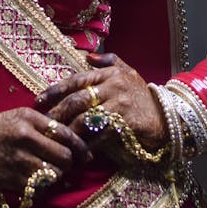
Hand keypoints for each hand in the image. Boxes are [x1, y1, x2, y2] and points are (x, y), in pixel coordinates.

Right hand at [0, 106, 91, 192]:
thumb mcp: (19, 117)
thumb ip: (45, 125)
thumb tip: (74, 143)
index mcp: (29, 118)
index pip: (65, 133)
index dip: (80, 146)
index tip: (85, 154)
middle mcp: (25, 137)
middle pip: (64, 156)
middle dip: (70, 164)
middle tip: (69, 167)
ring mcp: (19, 160)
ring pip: (55, 174)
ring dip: (57, 177)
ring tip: (52, 175)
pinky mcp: (12, 180)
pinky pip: (41, 189)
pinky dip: (44, 189)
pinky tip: (39, 183)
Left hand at [34, 52, 166, 151]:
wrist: (167, 116)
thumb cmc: (142, 95)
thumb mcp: (128, 72)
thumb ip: (108, 62)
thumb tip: (87, 56)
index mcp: (109, 74)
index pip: (76, 80)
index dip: (56, 90)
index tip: (39, 100)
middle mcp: (113, 86)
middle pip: (78, 100)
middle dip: (58, 112)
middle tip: (45, 124)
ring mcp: (120, 104)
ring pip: (86, 118)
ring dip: (70, 131)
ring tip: (58, 139)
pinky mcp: (126, 122)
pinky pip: (101, 135)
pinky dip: (89, 144)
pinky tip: (79, 151)